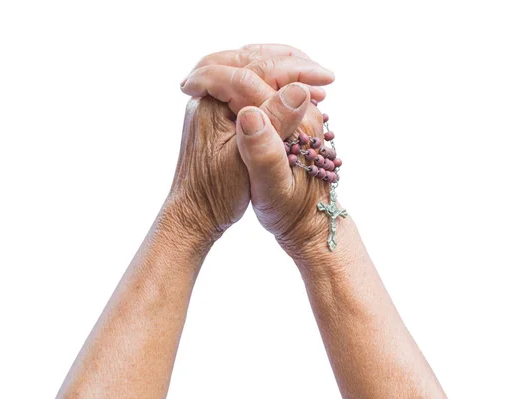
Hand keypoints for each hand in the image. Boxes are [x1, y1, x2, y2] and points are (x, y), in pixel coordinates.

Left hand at [171, 44, 334, 244]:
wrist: (194, 216)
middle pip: (250, 61)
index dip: (294, 70)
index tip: (324, 78)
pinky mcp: (219, 118)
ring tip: (313, 85)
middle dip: (289, 65)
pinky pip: (247, 89)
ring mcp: (211, 106)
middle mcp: (207, 98)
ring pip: (249, 72)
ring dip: (281, 75)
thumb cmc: (216, 194)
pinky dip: (272, 88)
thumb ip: (272, 123)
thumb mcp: (249, 160)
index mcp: (210, 102)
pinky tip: (292, 100)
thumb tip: (300, 90)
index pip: (256, 68)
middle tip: (322, 76)